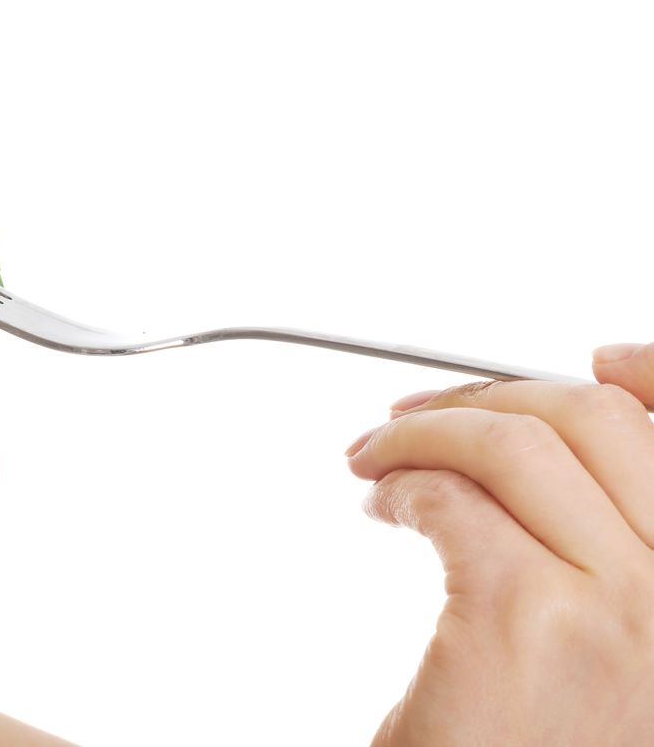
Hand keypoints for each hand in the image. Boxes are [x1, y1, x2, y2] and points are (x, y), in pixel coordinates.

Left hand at [346, 343, 653, 745]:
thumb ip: (620, 553)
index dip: (648, 374)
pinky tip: (381, 507)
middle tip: (421, 417)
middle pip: (599, 422)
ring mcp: (622, 613)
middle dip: (497, 396)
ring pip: (518, 442)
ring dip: (429, 429)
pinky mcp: (525, 626)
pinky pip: (450, 499)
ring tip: (379, 460)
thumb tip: (582, 420)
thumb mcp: (623, 650)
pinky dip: (400, 483)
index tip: (587, 357)